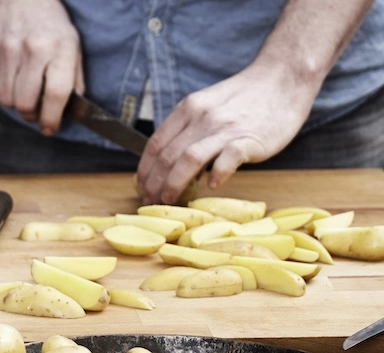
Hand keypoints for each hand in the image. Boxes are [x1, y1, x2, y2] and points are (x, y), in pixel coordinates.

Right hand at [0, 0, 84, 135]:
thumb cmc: (50, 24)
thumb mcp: (72, 45)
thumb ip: (73, 78)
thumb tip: (71, 110)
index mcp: (59, 48)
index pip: (56, 94)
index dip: (52, 118)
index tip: (50, 128)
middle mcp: (32, 50)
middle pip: (25, 103)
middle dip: (30, 115)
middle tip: (34, 113)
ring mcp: (6, 50)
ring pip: (5, 99)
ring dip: (13, 103)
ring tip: (21, 93)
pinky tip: (7, 78)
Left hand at [135, 64, 317, 204]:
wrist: (283, 78)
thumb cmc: (246, 97)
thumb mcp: (207, 105)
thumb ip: (189, 128)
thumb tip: (171, 161)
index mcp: (188, 109)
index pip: (155, 144)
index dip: (144, 170)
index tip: (141, 187)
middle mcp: (201, 118)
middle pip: (167, 156)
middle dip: (154, 183)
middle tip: (150, 202)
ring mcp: (225, 128)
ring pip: (188, 159)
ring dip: (174, 184)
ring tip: (170, 200)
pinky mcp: (249, 138)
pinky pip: (227, 159)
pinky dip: (216, 174)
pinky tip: (212, 186)